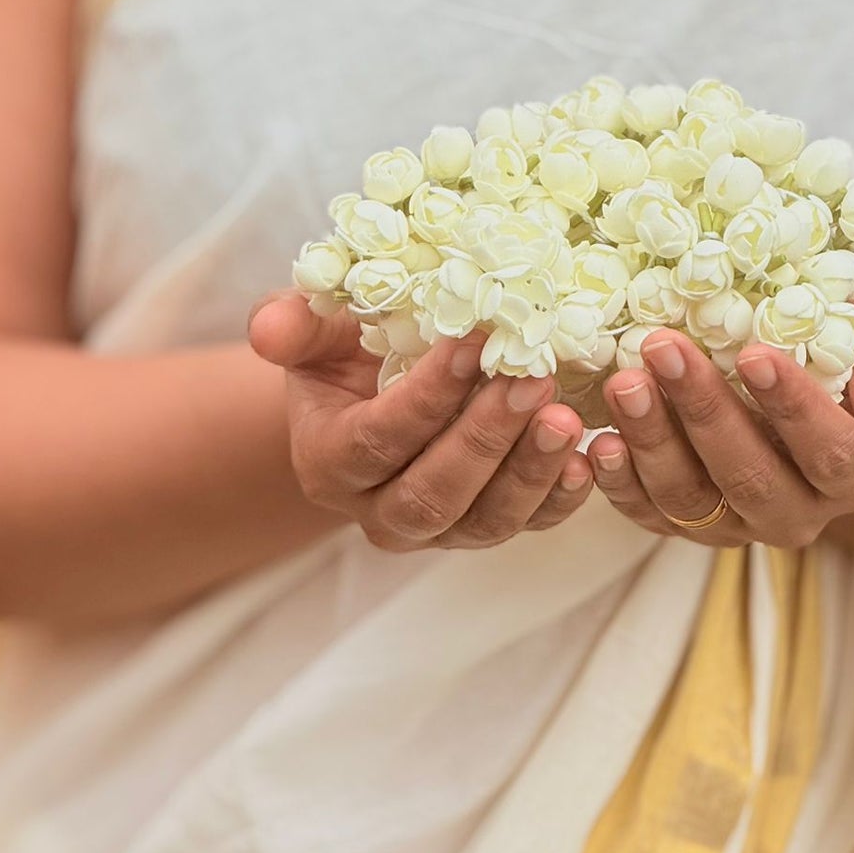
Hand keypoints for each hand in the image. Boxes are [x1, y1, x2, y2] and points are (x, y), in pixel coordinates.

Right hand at [247, 291, 592, 551]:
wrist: (379, 387)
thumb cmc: (348, 346)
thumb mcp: (317, 327)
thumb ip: (293, 323)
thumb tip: (267, 329)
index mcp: (327, 461)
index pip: (378, 439)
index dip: (426, 396)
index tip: (473, 339)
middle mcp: (377, 511)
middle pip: (430, 494)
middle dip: (484, 439)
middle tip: (532, 380)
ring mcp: (438, 529)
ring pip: (482, 521)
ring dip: (528, 471)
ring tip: (567, 417)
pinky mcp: (489, 525)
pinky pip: (528, 527)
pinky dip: (559, 499)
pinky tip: (586, 457)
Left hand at [589, 292, 853, 568]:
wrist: (809, 384)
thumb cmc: (848, 351)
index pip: (830, 450)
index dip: (794, 406)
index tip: (755, 353)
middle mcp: (800, 513)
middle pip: (750, 477)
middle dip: (703, 412)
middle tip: (661, 348)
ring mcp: (738, 526)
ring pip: (692, 499)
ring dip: (653, 439)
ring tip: (623, 381)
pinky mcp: (686, 526)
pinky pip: (649, 515)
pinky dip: (620, 483)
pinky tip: (600, 440)